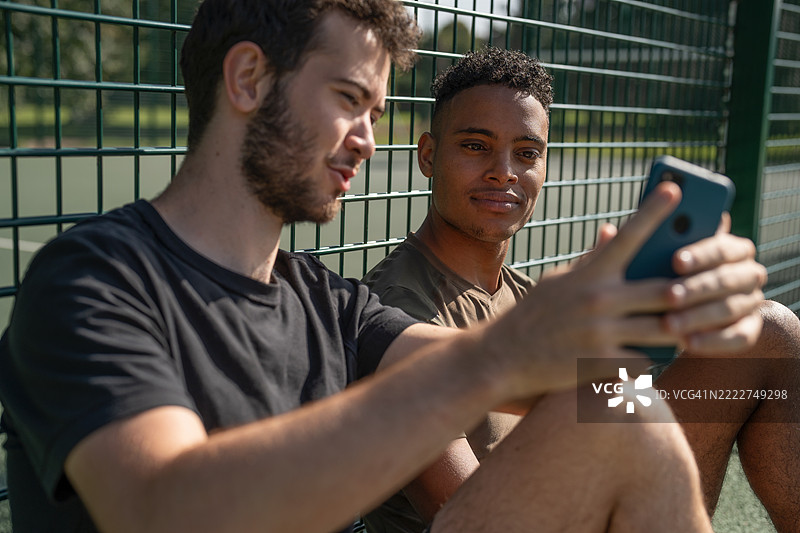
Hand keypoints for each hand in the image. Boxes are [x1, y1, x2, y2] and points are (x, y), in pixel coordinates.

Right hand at [476, 182, 764, 398]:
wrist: (502, 357)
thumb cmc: (534, 315)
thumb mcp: (558, 281)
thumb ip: (590, 260)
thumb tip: (613, 232)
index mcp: (589, 274)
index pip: (628, 235)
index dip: (655, 210)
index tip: (677, 189)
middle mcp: (598, 300)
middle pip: (665, 290)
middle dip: (688, 294)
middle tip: (702, 294)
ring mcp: (601, 333)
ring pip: (663, 330)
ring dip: (679, 330)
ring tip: (687, 329)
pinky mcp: (600, 364)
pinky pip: (644, 361)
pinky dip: (653, 360)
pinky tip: (654, 359)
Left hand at [663, 213, 765, 353]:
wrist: (683, 314)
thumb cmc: (664, 277)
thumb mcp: (658, 262)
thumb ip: (649, 245)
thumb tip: (609, 230)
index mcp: (733, 248)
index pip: (721, 247)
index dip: (699, 254)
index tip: (675, 261)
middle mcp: (748, 273)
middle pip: (726, 278)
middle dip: (696, 288)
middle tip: (669, 296)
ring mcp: (751, 301)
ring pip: (729, 308)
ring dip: (698, 317)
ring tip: (669, 324)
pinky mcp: (749, 329)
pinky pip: (738, 337)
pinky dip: (712, 341)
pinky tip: (686, 343)